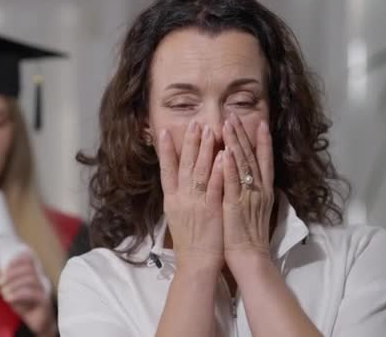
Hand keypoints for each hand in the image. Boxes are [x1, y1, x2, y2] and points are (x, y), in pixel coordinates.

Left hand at [0, 254, 55, 335]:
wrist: (37, 322)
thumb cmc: (24, 305)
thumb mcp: (9, 293)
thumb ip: (0, 283)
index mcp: (31, 275)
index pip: (28, 260)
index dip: (18, 260)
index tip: (5, 267)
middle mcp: (39, 280)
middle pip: (28, 269)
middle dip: (11, 274)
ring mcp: (42, 289)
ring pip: (30, 280)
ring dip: (13, 285)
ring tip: (3, 293)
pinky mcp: (44, 300)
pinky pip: (32, 293)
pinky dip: (18, 294)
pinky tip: (8, 299)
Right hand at [158, 120, 224, 267]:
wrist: (195, 263)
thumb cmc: (188, 241)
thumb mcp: (175, 216)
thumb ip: (177, 196)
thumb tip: (176, 179)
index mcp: (171, 200)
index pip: (165, 170)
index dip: (165, 150)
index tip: (163, 131)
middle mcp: (181, 199)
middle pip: (184, 165)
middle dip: (189, 143)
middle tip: (194, 123)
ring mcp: (196, 203)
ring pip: (199, 172)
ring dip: (204, 150)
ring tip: (208, 130)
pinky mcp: (211, 210)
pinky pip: (214, 187)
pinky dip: (217, 171)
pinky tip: (221, 156)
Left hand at [221, 114, 273, 266]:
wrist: (250, 257)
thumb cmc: (248, 235)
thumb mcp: (253, 208)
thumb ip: (251, 190)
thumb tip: (249, 176)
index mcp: (262, 190)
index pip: (264, 160)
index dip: (262, 141)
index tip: (260, 122)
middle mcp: (258, 190)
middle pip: (252, 157)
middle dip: (244, 134)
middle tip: (235, 115)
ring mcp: (248, 196)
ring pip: (243, 165)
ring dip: (236, 144)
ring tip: (229, 124)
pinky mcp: (236, 205)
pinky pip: (233, 183)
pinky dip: (230, 168)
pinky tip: (226, 153)